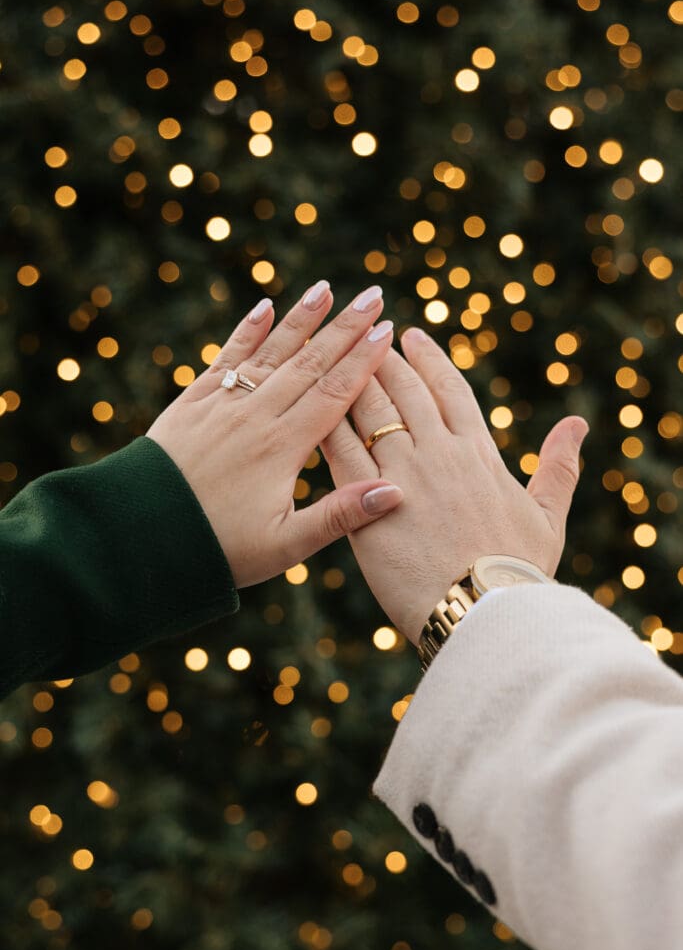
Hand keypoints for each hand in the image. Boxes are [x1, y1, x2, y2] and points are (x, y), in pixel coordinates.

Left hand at [146, 283, 403, 586]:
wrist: (141, 536)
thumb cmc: (219, 547)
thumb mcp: (285, 545)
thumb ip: (339, 516)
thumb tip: (395, 492)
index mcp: (283, 448)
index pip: (334, 393)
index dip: (364, 360)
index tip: (388, 330)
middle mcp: (255, 416)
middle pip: (309, 363)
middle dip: (344, 328)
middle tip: (374, 295)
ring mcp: (223, 405)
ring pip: (270, 353)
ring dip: (300, 320)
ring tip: (326, 288)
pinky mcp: (192, 404)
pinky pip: (225, 360)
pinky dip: (245, 332)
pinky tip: (263, 308)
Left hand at [321, 327, 588, 642]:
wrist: (481, 613)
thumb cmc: (518, 573)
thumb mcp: (547, 516)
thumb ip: (559, 467)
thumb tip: (578, 425)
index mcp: (478, 453)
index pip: (449, 391)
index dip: (428, 360)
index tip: (411, 336)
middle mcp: (437, 454)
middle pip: (405, 392)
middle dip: (383, 360)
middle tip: (365, 338)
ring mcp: (400, 475)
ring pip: (370, 413)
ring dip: (353, 381)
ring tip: (334, 359)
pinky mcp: (365, 503)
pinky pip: (340, 451)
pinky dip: (327, 424)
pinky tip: (311, 406)